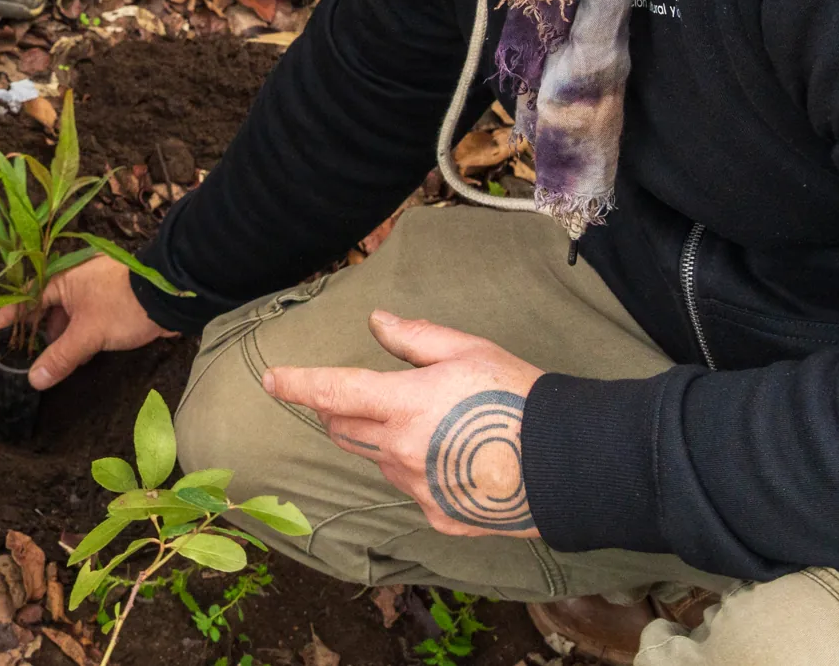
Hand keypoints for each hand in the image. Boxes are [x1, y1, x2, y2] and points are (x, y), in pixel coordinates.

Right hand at [0, 254, 174, 389]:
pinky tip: (75, 356)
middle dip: (34, 331)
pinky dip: (77, 337)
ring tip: (46, 359)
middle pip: (45, 307)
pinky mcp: (111, 304)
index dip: (7, 316)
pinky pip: (84, 321)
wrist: (171, 297)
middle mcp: (76, 281)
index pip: (26, 298)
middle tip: (19, 353)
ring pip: (67, 316)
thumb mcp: (88, 333)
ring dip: (58, 337)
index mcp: (63, 278)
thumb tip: (33, 379)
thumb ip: (60, 356)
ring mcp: (94, 292)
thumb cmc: (124, 306)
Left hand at [263, 311, 542, 537]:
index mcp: (404, 404)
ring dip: (383, 440)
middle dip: (339, 411)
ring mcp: (417, 489)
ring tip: (432, 425)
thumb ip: (414, 338)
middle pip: (344, 430)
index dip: (296, 384)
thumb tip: (376, 321)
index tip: (270, 379)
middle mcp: (401, 451)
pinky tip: (454, 459)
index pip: (332, 392)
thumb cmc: (518, 396)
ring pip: (376, 460)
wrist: (568, 464)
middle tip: (363, 395)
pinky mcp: (438, 516)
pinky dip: (417, 470)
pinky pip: (410, 489)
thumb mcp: (468, 351)